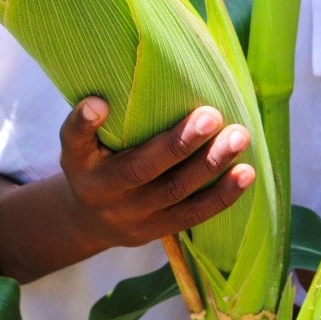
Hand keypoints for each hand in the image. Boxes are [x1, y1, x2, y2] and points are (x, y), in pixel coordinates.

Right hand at [57, 97, 254, 254]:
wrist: (87, 221)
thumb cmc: (94, 163)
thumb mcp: (82, 142)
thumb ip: (95, 119)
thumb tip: (116, 89)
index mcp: (79, 162)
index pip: (75, 142)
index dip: (84, 123)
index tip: (99, 103)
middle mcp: (103, 191)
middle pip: (142, 169)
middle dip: (179, 143)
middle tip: (211, 115)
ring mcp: (132, 215)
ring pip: (175, 191)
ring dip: (211, 164)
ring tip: (239, 137)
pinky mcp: (156, 230)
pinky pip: (192, 215)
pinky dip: (222, 194)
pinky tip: (245, 173)